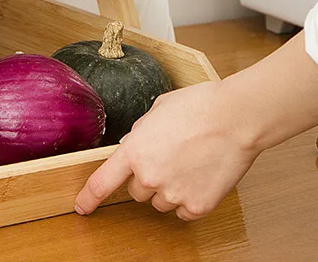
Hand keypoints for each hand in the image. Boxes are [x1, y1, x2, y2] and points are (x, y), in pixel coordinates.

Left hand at [74, 32, 317, 220]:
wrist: (235, 118)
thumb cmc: (198, 107)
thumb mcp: (156, 111)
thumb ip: (141, 132)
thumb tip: (138, 143)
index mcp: (134, 151)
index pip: (102, 182)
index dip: (89, 197)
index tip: (82, 207)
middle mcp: (149, 177)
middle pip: (136, 191)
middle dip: (147, 177)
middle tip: (168, 157)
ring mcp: (174, 195)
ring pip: (160, 202)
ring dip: (168, 188)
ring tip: (189, 162)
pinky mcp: (197, 206)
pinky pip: (184, 211)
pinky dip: (189, 198)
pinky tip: (200, 176)